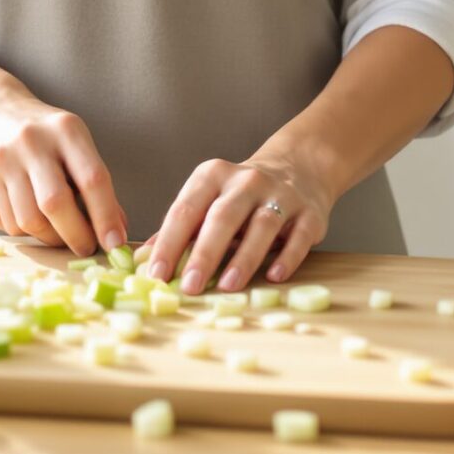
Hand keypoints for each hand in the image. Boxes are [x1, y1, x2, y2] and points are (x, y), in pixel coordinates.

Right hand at [0, 91, 126, 256]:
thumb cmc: (46, 137)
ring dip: (48, 237)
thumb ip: (95, 184)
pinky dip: (23, 230)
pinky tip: (27, 214)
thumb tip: (114, 233)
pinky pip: (4, 224)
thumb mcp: (76, 145)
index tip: (114, 245)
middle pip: (54, 204)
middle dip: (75, 236)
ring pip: (27, 222)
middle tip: (85, 248)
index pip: (91, 178)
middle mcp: (29, 142)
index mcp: (64, 130)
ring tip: (56, 231)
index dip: (105, 216)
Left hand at [140, 149, 333, 293]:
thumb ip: (179, 229)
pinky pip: (298, 235)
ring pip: (261, 225)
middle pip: (222, 217)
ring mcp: (281, 195)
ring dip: (244, 257)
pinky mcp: (310, 212)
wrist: (298, 168)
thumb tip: (143, 260)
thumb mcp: (208, 200)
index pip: (185, 209)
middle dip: (204, 253)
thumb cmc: (241, 196)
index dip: (169, 242)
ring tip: (227, 285)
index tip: (156, 274)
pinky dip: (287, 256)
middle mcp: (246, 181)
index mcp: (212, 175)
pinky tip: (273, 276)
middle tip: (190, 285)